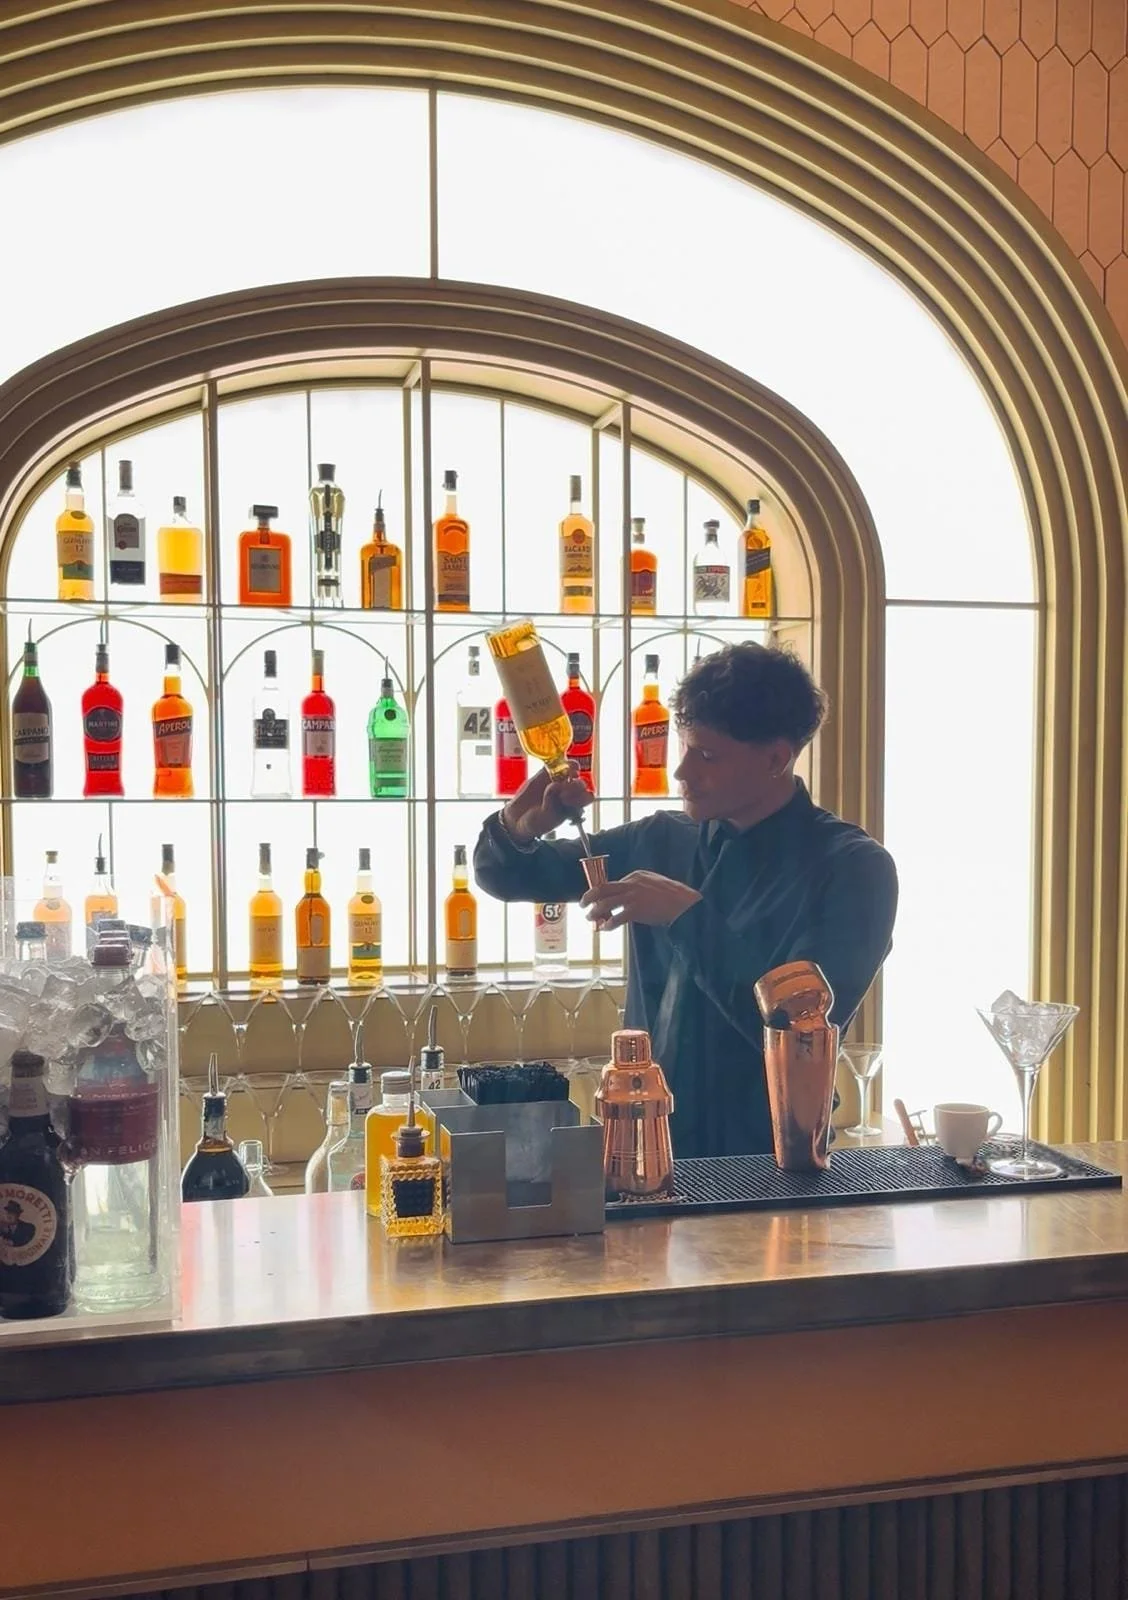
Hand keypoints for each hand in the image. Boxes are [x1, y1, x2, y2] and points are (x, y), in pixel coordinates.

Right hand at [501, 762, 593, 842]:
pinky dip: (556, 761)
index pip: (587, 797)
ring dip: (571, 768)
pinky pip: (553, 764)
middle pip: (580, 783)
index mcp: (574, 805)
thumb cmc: (535, 823)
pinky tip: (553, 763)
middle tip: (562, 792)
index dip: (582, 796)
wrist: (517, 819)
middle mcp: (568, 792)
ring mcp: (557, 782)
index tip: (568, 800)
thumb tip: (555, 785)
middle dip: (575, 785)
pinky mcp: (544, 774)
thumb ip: (551, 804)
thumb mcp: (546, 819)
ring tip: (567, 770)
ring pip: (571, 770)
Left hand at [580, 871, 701, 930]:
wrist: (685, 903)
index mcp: (635, 876)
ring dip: (595, 912)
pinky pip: (617, 917)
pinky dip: (608, 923)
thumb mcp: (654, 885)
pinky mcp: (636, 909)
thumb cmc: (673, 897)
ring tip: (590, 918)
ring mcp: (633, 896)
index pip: (612, 883)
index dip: (601, 893)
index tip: (595, 900)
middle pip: (603, 888)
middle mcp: (631, 883)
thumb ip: (639, 888)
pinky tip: (606, 928)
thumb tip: (627, 898)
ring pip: (606, 903)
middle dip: (589, 897)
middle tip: (582, 905)